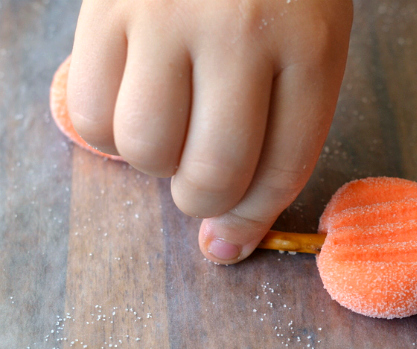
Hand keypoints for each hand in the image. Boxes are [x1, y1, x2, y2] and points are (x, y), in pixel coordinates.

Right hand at [67, 0, 352, 262]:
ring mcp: (168, 15)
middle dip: (205, 199)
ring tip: (170, 129)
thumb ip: (283, 135)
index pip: (284, 167)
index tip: (229, 242)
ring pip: (147, 149)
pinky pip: (89, 114)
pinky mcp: (106, 6)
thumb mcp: (311, 44)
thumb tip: (222, 241)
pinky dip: (107, 134)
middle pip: (214, 171)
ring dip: (158, 164)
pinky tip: (131, 104)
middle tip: (201, 179)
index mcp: (310, 45)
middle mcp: (241, 32)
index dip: (253, 220)